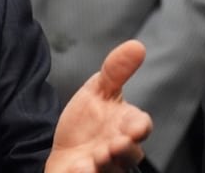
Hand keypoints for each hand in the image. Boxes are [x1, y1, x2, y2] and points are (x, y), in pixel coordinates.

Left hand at [46, 40, 152, 172]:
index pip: (140, 126)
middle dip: (125, 149)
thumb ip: (116, 71)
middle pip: (130, 154)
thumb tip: (137, 45)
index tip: (135, 127)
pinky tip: (78, 168)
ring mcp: (104, 168)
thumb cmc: (87, 123)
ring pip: (112, 169)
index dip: (139, 127)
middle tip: (115, 144)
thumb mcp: (98, 91)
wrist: (64, 152)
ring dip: (106, 164)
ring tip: (96, 158)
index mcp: (125, 126)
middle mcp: (119, 150)